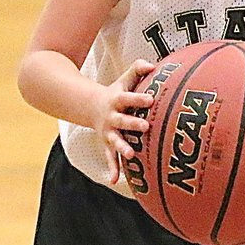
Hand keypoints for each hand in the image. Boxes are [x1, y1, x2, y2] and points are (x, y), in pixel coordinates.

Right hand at [93, 58, 155, 182]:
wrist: (91, 107)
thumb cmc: (117, 92)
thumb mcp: (124, 79)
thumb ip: (137, 69)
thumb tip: (153, 65)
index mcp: (117, 100)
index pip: (128, 98)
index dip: (138, 99)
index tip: (150, 99)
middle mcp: (112, 117)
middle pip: (122, 121)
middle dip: (133, 124)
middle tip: (145, 127)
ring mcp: (109, 132)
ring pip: (115, 142)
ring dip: (122, 148)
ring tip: (131, 155)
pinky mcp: (108, 145)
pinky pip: (110, 158)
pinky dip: (113, 169)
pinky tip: (115, 180)